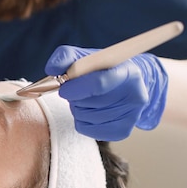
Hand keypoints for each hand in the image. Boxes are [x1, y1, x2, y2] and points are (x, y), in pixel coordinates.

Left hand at [45, 45, 168, 140]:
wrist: (127, 84)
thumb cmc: (102, 69)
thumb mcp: (86, 56)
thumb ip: (65, 57)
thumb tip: (52, 69)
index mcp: (127, 72)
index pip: (99, 84)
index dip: (76, 88)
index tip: (63, 88)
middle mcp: (134, 95)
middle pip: (91, 103)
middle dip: (76, 97)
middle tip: (78, 90)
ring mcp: (131, 116)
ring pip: (88, 118)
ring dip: (78, 109)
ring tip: (85, 99)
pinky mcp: (123, 131)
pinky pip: (88, 130)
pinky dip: (82, 121)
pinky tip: (89, 111)